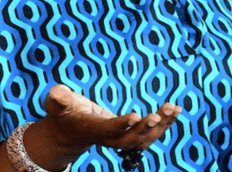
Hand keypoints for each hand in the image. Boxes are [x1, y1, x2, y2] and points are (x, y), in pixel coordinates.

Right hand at [22, 85, 180, 169]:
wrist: (69, 132)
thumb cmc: (63, 113)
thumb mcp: (56, 104)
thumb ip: (58, 99)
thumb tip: (57, 91)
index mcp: (91, 129)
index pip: (107, 130)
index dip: (121, 125)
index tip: (136, 115)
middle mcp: (107, 139)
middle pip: (129, 140)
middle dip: (145, 129)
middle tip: (159, 114)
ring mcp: (119, 139)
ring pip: (142, 139)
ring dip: (160, 126)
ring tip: (174, 109)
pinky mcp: (128, 136)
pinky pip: (149, 134)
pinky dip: (164, 124)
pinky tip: (175, 110)